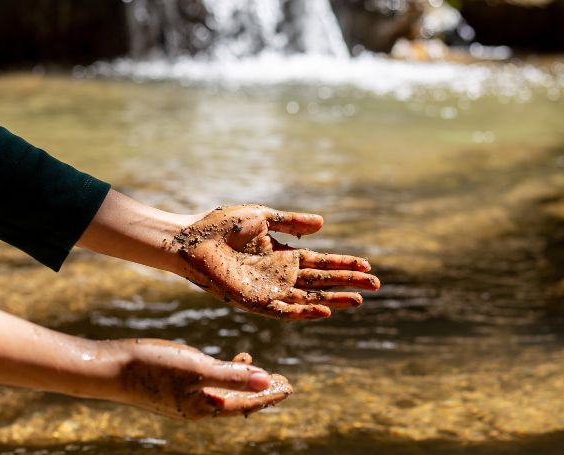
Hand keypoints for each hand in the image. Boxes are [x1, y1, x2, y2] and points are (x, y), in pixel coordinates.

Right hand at [113, 340, 290, 418]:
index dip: (269, 395)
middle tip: (283, 383)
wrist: (112, 369)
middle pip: (239, 401)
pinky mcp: (175, 385)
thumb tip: (267, 383)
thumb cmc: (154, 368)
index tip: (289, 387)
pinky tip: (229, 361)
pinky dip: (224, 374)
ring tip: (262, 371)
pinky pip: (209, 384)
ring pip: (224, 392)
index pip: (247, 404)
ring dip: (244, 382)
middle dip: (261, 392)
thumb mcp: (198, 369)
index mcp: (205, 407)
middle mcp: (197, 407)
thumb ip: (233, 377)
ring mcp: (185, 397)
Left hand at [173, 205, 379, 319]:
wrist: (188, 239)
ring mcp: (266, 289)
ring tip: (357, 300)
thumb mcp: (263, 217)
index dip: (343, 264)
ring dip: (332, 299)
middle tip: (375, 285)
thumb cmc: (220, 225)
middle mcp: (278, 275)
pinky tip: (323, 309)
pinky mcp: (251, 301)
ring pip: (307, 297)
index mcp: (281, 255)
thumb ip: (291, 222)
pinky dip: (303, 311)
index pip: (319, 261)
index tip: (366, 265)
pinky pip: (281, 310)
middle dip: (347, 283)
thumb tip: (322, 225)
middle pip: (320, 280)